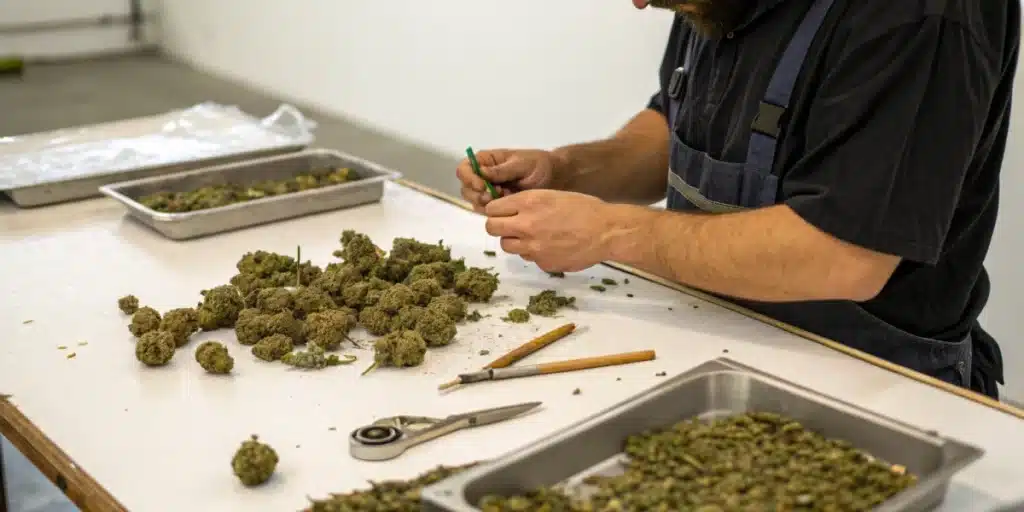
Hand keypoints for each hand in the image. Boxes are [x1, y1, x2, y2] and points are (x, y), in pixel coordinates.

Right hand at [456, 149, 567, 212]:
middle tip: (494, 196)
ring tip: (503, 200)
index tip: (482, 186)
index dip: (469, 178)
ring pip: (474, 201)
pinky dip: (494, 211)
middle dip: (476, 194)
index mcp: (486, 160)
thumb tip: (481, 172)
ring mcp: (489, 191)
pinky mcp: (497, 204)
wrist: (555, 178)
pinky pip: (486, 211)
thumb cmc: (538, 165)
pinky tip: (508, 206)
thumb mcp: (521, 164)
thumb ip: (501, 170)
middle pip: (466, 187)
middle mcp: (483, 176)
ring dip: (484, 204)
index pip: (465, 168)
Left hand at [484, 189, 615, 272]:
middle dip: (497, 226)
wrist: (606, 231)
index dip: (496, 210)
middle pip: (492, 228)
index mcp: (529, 202)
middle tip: (509, 226)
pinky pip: (528, 257)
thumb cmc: (584, 208)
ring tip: (532, 236)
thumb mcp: (552, 195)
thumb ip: (528, 203)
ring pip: (506, 246)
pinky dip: (534, 253)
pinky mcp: (542, 263)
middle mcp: (526, 225)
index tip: (502, 212)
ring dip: (514, 241)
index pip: (492, 208)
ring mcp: (533, 247)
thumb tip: (508, 211)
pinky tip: (551, 246)